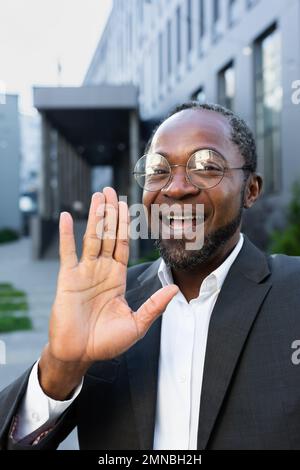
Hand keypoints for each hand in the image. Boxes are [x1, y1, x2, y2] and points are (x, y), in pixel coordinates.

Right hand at [48, 187, 177, 363]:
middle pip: (108, 235)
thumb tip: (175, 288)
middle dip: (110, 213)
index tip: (126, 205)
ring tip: (98, 195)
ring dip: (95, 216)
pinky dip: (66, 234)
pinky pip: (67, 252)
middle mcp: (101, 271)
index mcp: (117, 278)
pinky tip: (68, 216)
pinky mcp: (67, 279)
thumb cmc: (106, 343)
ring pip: (91, 238)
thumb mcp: (136, 324)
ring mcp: (84, 273)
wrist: (79, 354)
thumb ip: (154, 305)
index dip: (125, 224)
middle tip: (111, 190)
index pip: (123, 244)